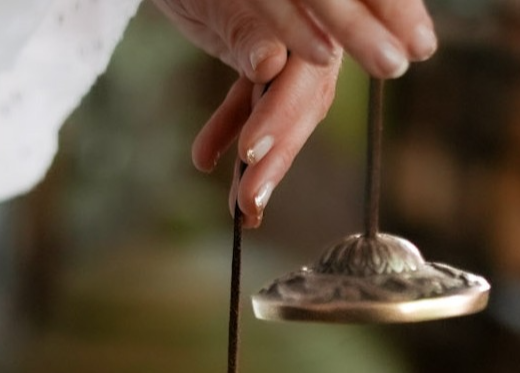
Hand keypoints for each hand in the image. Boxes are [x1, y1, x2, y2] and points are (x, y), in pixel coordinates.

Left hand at [151, 0, 436, 224]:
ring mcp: (294, 49)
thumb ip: (249, 26)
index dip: (283, 115)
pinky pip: (253, 104)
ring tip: (240, 206)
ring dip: (260, 161)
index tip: (252, 153)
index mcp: (314, 18)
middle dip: (275, 156)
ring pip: (283, 113)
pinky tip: (205, 160)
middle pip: (303, 103)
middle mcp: (314, 35)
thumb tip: (272, 63)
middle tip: (250, 200)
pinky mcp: (265, 59)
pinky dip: (230, 133)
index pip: (307, 74)